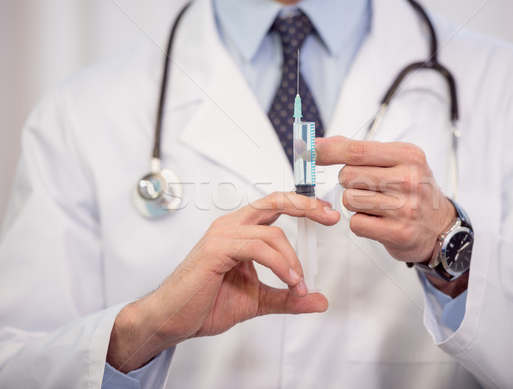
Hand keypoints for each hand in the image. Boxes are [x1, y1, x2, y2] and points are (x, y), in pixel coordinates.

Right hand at [107, 192, 339, 371]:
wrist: (173, 319)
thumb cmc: (207, 303)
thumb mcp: (258, 300)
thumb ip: (287, 297)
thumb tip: (318, 300)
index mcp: (240, 230)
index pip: (276, 207)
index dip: (302, 205)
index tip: (327, 213)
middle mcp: (231, 225)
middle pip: (275, 202)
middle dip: (306, 206)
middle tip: (330, 216)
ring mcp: (222, 234)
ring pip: (271, 233)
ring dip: (292, 260)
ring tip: (298, 284)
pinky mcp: (216, 248)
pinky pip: (257, 248)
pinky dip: (279, 264)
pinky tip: (289, 281)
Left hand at [316, 136, 455, 263]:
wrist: (440, 226)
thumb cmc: (413, 190)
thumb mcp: (396, 161)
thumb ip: (359, 150)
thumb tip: (320, 143)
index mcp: (408, 156)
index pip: (356, 151)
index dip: (327, 151)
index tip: (308, 151)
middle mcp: (409, 179)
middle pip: (347, 176)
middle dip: (349, 182)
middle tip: (370, 188)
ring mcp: (405, 207)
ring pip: (349, 200)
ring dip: (355, 204)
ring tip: (377, 205)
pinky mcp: (398, 232)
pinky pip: (356, 223)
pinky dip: (361, 222)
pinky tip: (378, 221)